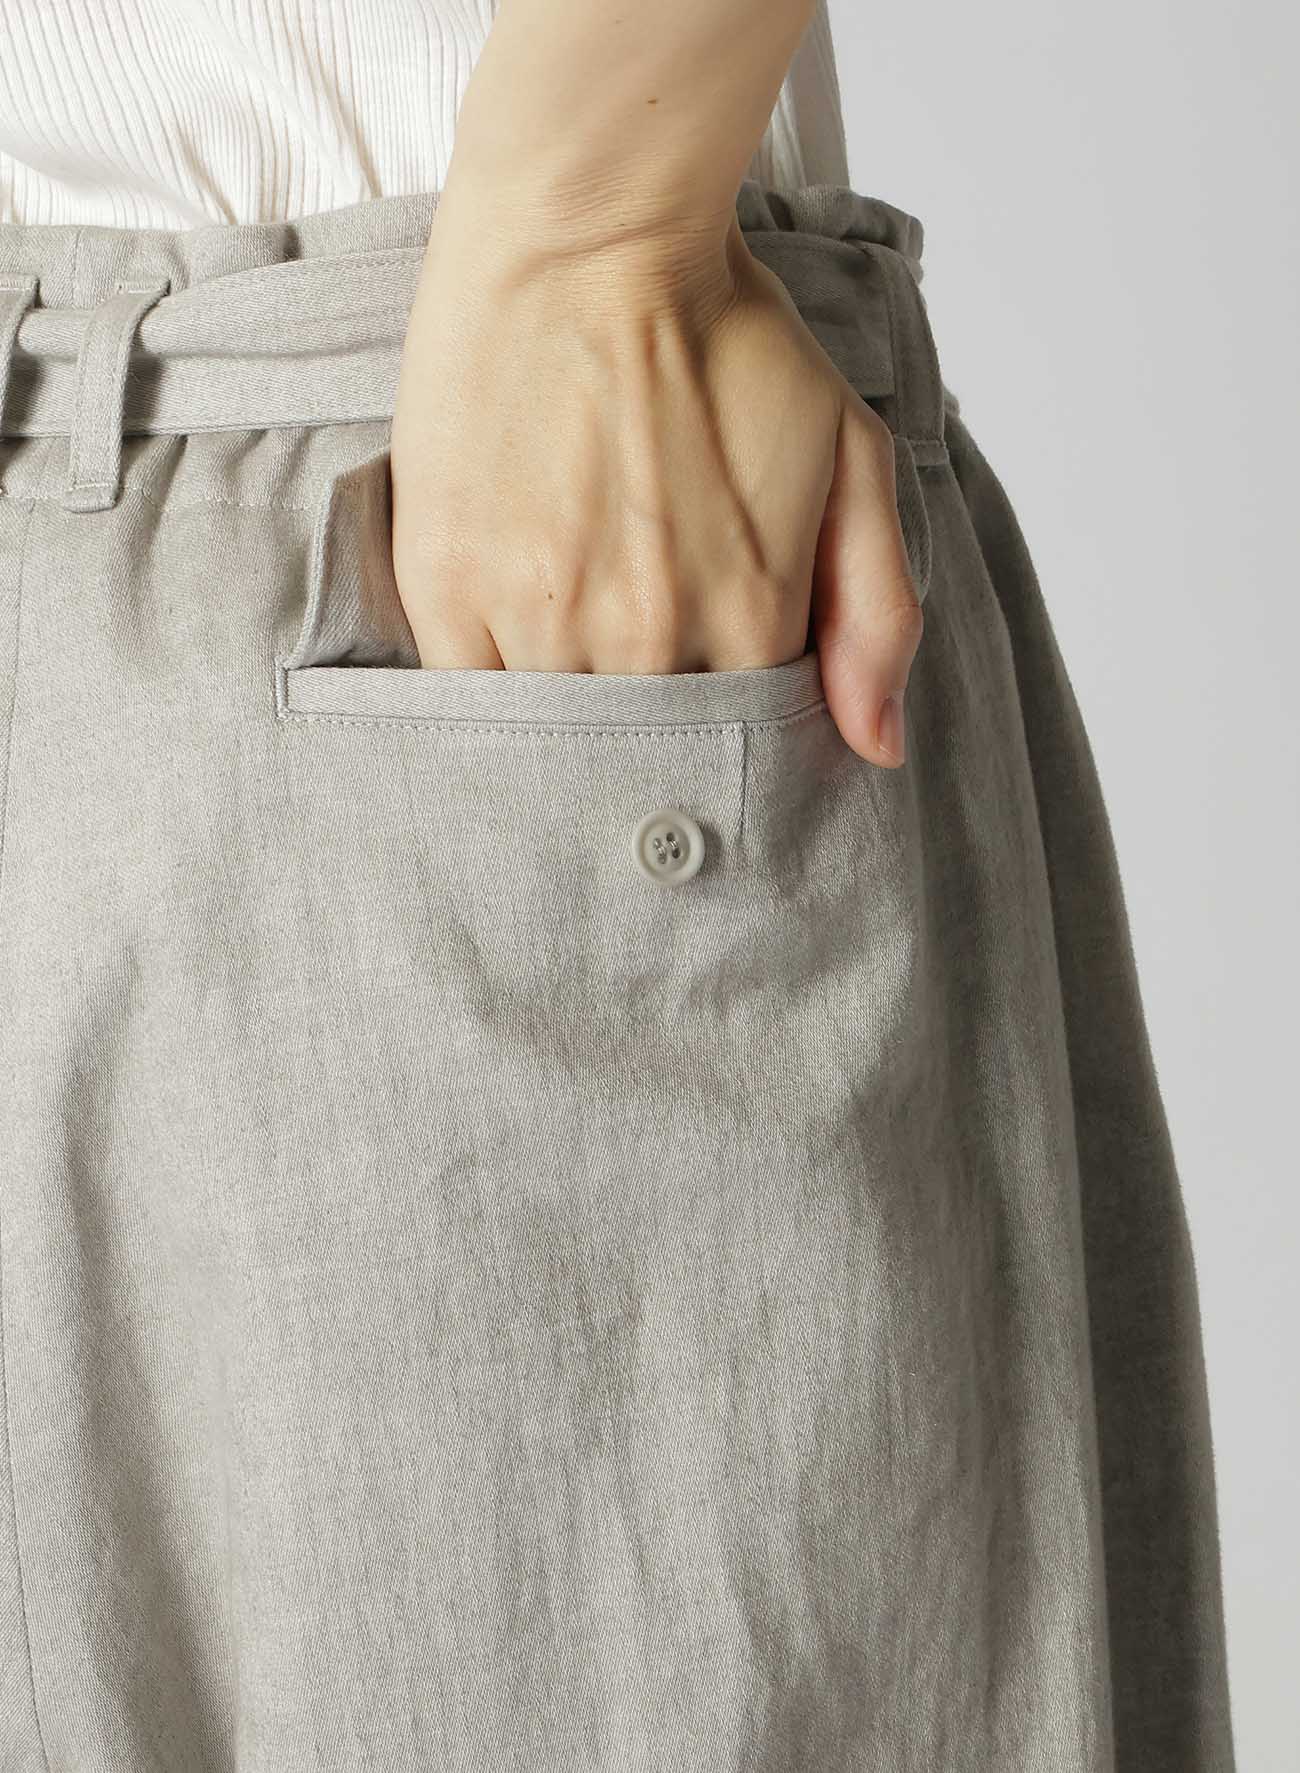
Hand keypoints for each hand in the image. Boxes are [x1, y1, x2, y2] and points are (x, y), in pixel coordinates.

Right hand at [388, 201, 922, 766]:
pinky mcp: (450, 592)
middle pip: (650, 749)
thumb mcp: (852, 456)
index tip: (704, 684)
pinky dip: (492, 692)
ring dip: (569, 713)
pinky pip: (469, 701)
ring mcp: (543, 621)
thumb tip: (877, 753)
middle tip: (634, 659)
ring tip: (572, 637)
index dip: (726, 725)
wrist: (590, 238)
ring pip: (559, 734)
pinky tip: (509, 640)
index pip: (742, 739)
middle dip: (650, 733)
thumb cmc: (724, 334)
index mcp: (751, 621)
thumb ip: (879, 614)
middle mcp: (649, 642)